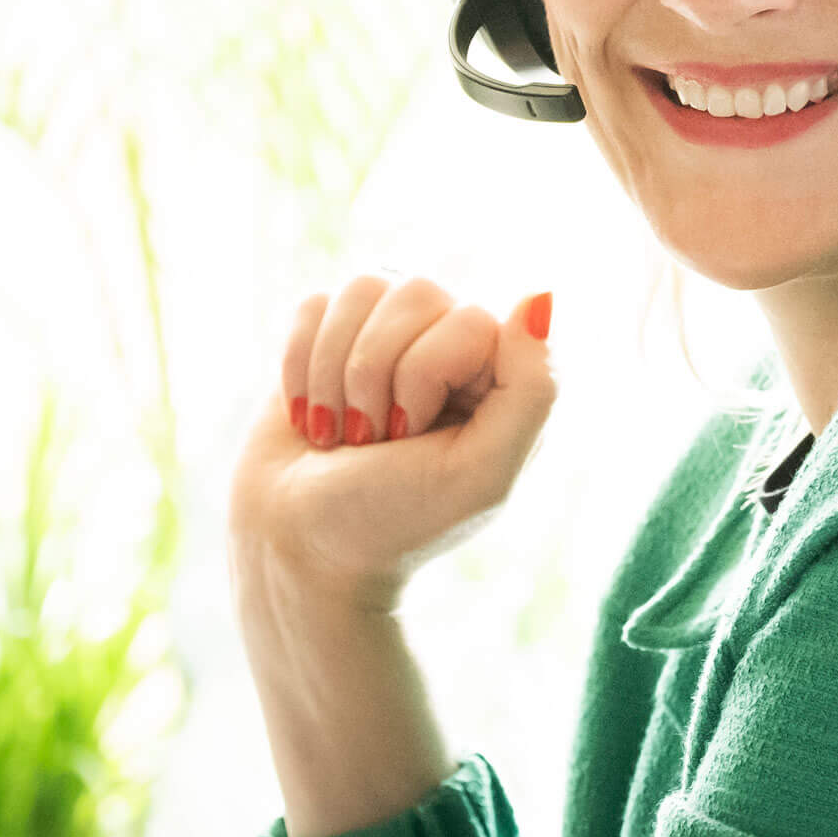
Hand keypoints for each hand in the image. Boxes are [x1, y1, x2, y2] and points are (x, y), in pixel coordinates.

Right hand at [229, 276, 555, 608]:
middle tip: (372, 439)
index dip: (424, 375)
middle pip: (414, 291)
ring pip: (363, 288)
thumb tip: (539, 293)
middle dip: (374, 375)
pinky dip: (299, 366)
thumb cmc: (393, 520)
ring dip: (334, 373)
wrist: (298, 547)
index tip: (410, 439)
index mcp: (502, 377)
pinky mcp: (332, 336)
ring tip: (341, 432)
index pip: (469, 319)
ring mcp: (391, 335)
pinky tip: (311, 415)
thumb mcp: (479, 474)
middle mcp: (452, 344)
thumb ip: (532, 392)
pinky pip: (315, 303)